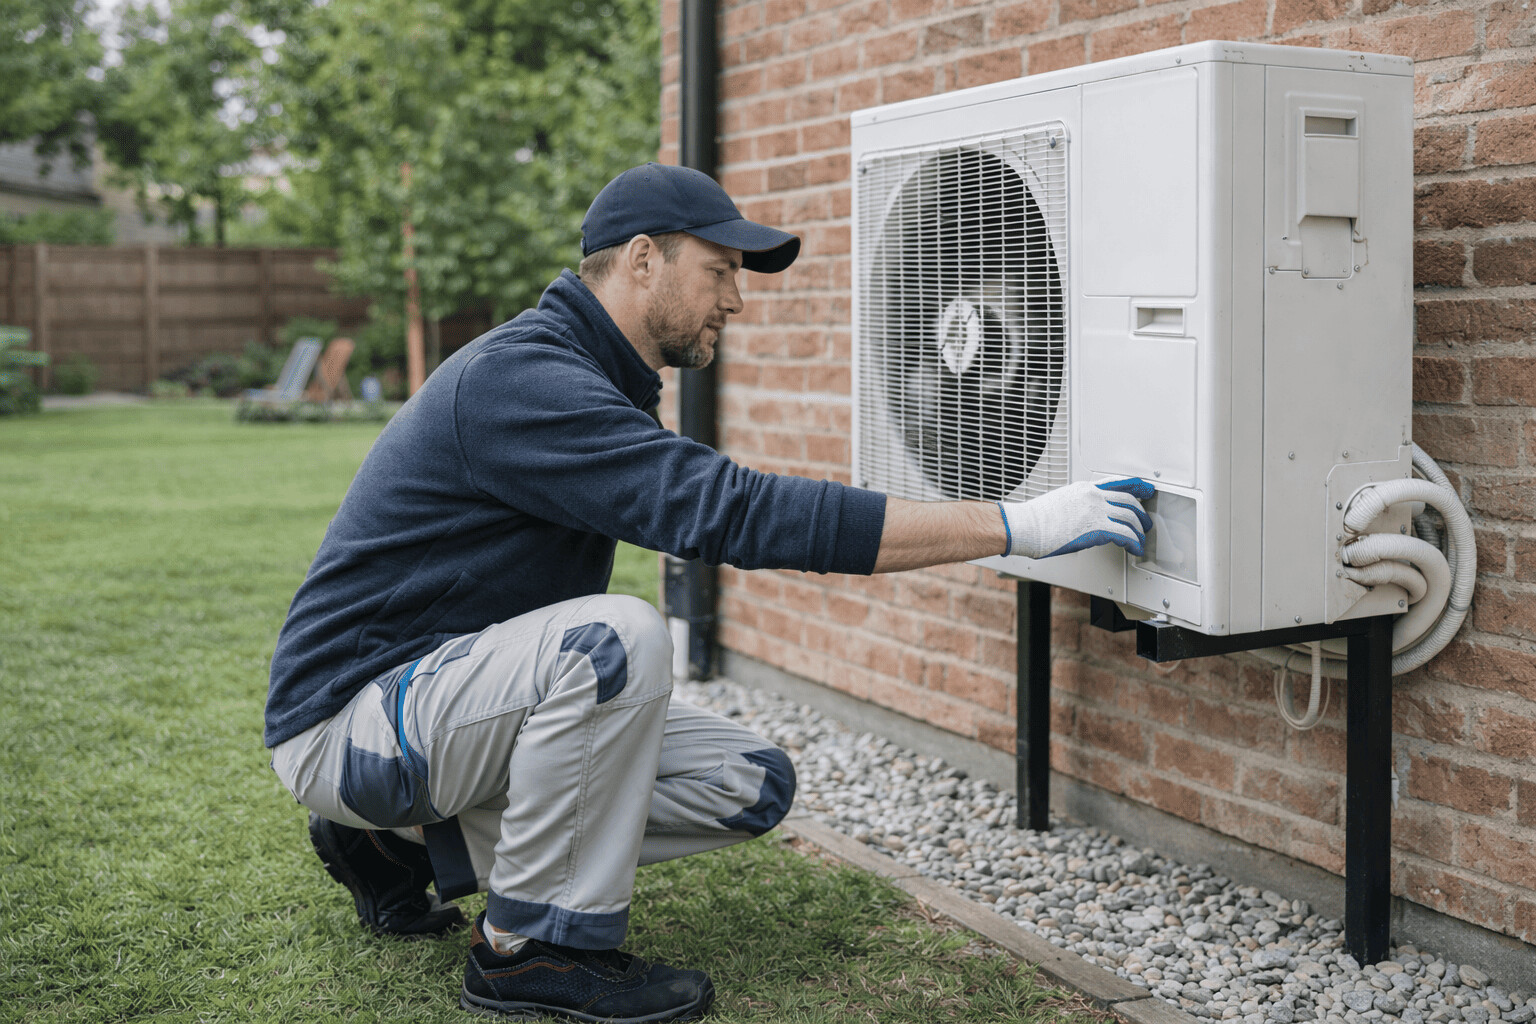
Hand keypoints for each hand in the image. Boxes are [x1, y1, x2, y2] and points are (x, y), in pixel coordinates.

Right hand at [998, 478, 1154, 558]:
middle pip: (1128, 501)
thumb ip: (1079, 505)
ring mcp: (1095, 511)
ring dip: (1138, 530)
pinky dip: (1133, 542)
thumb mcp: (1061, 502)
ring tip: (1140, 539)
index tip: (1146, 490)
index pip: (1118, 483)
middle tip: (1145, 522)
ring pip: (1130, 517)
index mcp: (1084, 488)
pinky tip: (1134, 548)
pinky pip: (1124, 534)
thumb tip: (1087, 518)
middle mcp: (1093, 496)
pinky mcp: (1096, 528)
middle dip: (1141, 513)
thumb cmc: (1036, 519)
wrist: (1025, 526)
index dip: (1137, 486)